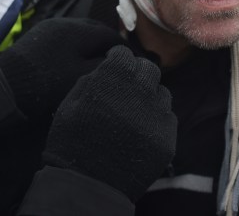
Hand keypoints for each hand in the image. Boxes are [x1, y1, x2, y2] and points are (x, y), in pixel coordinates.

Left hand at [0, 18, 125, 120]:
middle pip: (96, 31)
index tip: (132, 63)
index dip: (124, 49)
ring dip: (92, 46)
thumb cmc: (47, 82)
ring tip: (99, 63)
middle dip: (109, 45)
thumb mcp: (81, 76)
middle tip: (118, 62)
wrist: (5, 84)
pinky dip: (77, 47)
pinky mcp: (40, 36)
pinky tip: (77, 61)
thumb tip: (122, 59)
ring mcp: (51, 28)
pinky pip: (67, 38)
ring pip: (81, 33)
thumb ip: (104, 64)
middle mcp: (67, 22)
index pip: (110, 35)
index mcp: (79, 30)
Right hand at [42, 45, 176, 201]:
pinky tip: (141, 132)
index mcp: (114, 78)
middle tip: (126, 89)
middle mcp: (140, 91)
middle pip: (148, 69)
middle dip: (137, 74)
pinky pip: (168, 118)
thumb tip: (109, 65)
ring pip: (162, 93)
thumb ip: (92, 78)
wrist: (86, 185)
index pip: (124, 54)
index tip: (114, 66)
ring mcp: (157, 115)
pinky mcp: (167, 138)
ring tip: (133, 113)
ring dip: (149, 97)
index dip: (117, 59)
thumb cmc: (71, 141)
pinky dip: (157, 121)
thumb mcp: (70, 103)